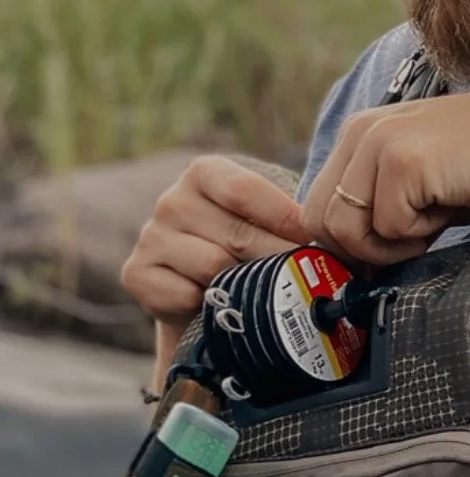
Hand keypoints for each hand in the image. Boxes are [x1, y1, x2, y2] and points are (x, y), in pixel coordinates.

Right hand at [121, 155, 305, 326]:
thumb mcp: (264, 218)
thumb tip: (327, 231)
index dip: (284, 217)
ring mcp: (149, 236)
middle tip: (303, 277)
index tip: (312, 240)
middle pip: (236, 234)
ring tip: (261, 291)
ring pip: (213, 266)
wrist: (196, 287)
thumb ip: (289, 214)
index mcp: (204, 172)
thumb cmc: (242, 245)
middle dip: (277, 259)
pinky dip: (208, 304)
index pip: (245, 190)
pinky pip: (185, 295)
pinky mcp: (135, 273)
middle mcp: (171, 200)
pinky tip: (217, 302)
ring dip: (243, 284)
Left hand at [301, 89, 469, 266]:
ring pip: (347, 229)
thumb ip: (374, 204)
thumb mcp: (414, 181)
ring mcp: (379, 143)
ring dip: (389, 243)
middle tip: (407, 243)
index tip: (377, 256)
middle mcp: (360, 132)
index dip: (343, 242)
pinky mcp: (402, 162)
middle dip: (362, 249)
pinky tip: (446, 208)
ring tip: (429, 224)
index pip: (317, 204)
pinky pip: (388, 226)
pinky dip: (418, 233)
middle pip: (321, 221)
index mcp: (358, 134)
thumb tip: (347, 257)